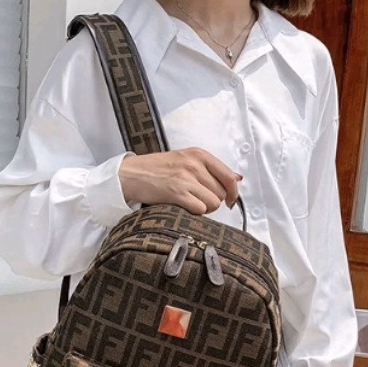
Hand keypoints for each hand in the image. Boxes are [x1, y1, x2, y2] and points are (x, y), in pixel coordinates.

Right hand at [119, 148, 241, 214]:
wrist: (130, 174)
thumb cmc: (156, 169)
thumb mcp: (186, 160)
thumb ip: (211, 169)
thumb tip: (237, 179)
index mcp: (199, 154)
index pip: (229, 176)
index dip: (233, 192)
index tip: (230, 200)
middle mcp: (194, 164)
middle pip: (221, 193)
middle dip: (212, 200)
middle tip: (197, 198)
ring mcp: (186, 178)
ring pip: (212, 203)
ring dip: (203, 207)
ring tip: (189, 201)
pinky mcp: (177, 193)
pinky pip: (200, 209)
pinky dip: (194, 212)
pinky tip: (183, 206)